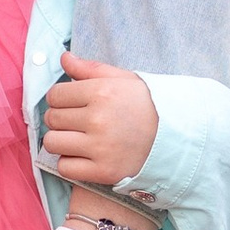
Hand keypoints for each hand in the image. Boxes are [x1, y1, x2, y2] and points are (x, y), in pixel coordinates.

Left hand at [41, 52, 159, 192]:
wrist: (177, 138)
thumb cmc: (147, 106)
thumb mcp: (124, 79)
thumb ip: (90, 69)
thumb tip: (63, 58)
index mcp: (101, 92)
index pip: (55, 95)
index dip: (60, 98)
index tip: (71, 104)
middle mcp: (98, 119)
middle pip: (52, 118)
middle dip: (60, 118)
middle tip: (76, 122)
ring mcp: (100, 147)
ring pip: (53, 143)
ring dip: (60, 141)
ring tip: (76, 139)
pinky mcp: (103, 171)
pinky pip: (65, 167)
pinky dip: (69, 163)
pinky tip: (83, 156)